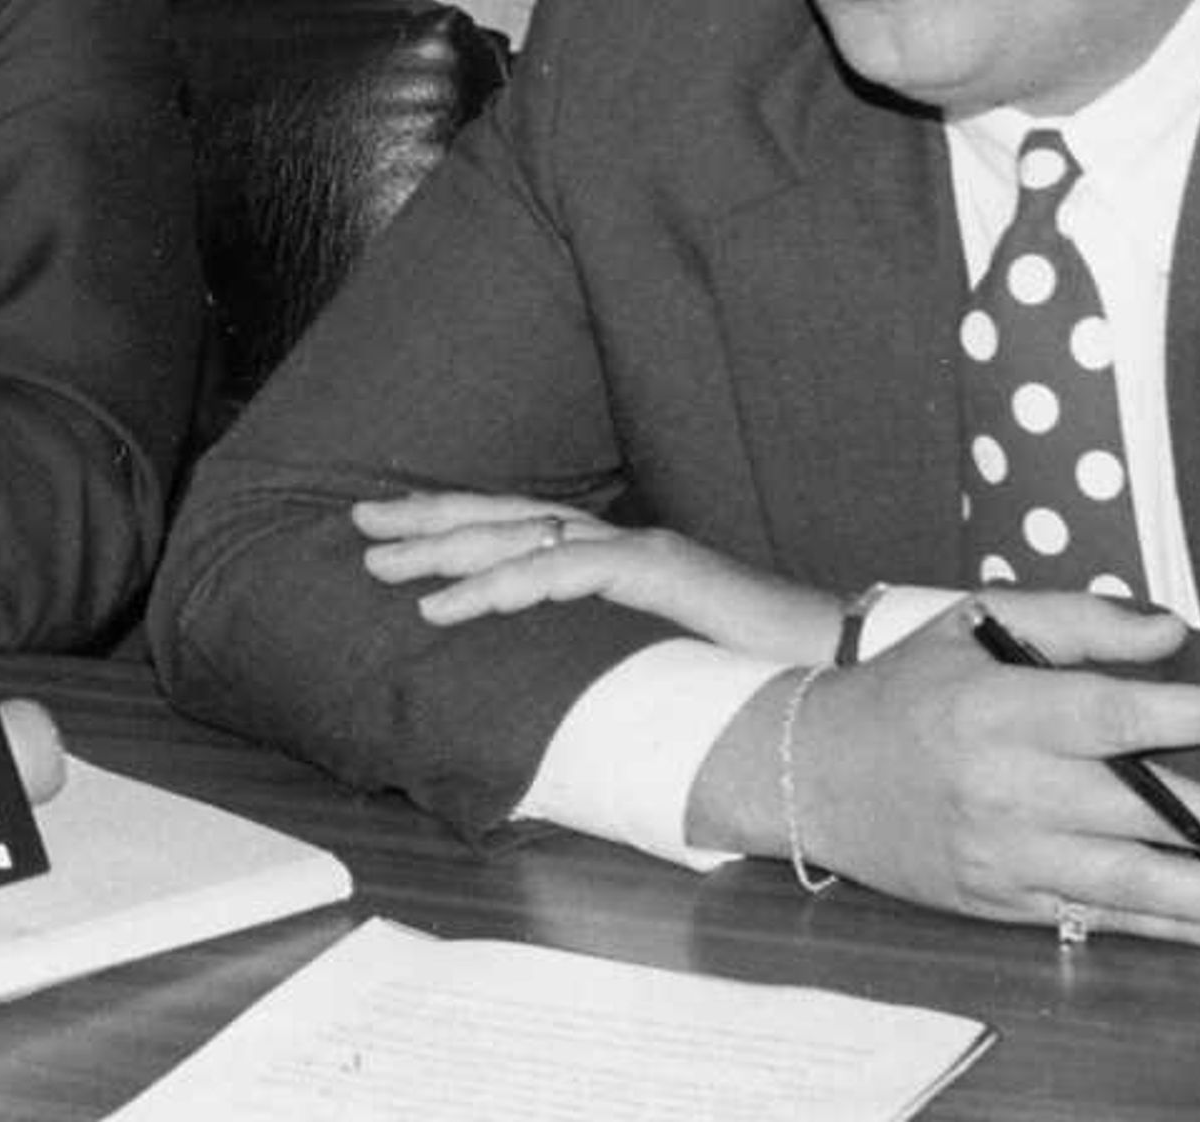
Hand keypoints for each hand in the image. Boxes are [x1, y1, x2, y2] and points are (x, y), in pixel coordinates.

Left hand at [356, 489, 828, 662]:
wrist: (840, 671)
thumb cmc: (754, 676)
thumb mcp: (658, 660)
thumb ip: (607, 655)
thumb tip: (548, 681)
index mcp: (620, 555)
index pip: (521, 527)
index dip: (455, 524)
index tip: (393, 529)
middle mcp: (623, 540)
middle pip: (505, 516)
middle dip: (428, 519)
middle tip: (359, 524)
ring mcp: (640, 551)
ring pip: (520, 536)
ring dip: (443, 550)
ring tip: (380, 563)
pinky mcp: (657, 574)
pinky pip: (560, 574)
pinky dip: (498, 586)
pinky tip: (446, 605)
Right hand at [750, 594, 1199, 949]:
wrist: (812, 771)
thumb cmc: (907, 686)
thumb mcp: (974, 623)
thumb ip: (1075, 620)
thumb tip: (1174, 631)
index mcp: (999, 707)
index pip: (1110, 714)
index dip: (1193, 717)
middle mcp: (1003, 786)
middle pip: (1135, 812)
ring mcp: (1001, 853)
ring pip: (1124, 882)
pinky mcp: (998, 899)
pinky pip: (1094, 917)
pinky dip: (1165, 928)